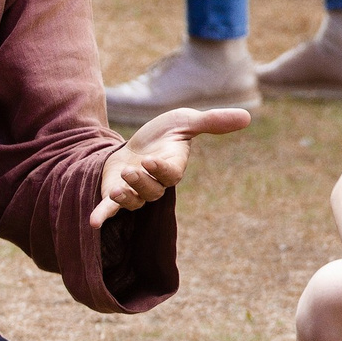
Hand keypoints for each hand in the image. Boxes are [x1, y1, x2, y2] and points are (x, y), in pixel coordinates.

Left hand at [91, 108, 250, 226]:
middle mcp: (155, 183)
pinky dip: (103, 216)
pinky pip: (111, 209)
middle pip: (151, 191)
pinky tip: (93, 223)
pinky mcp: (114, 193)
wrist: (137, 142)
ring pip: (133, 201)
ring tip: (117, 188)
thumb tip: (248, 117)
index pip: (170, 174)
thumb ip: (212, 122)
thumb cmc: (165, 133)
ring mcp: (135, 190)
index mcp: (172, 167)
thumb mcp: (186, 121)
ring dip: (125, 197)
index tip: (150, 161)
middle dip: (140, 182)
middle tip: (131, 171)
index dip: (160, 170)